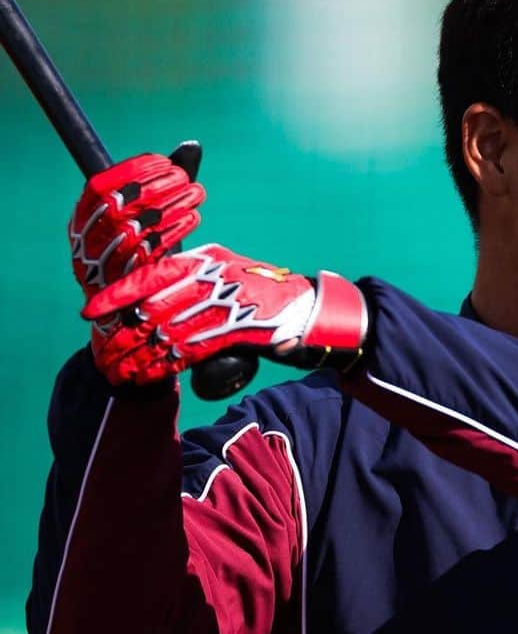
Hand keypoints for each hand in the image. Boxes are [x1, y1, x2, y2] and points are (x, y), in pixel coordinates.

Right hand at [69, 146, 204, 296]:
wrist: (130, 306)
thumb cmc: (140, 251)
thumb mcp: (144, 215)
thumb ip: (164, 183)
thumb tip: (192, 146)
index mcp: (83, 217)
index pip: (99, 187)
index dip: (130, 171)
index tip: (163, 161)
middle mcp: (86, 238)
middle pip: (117, 207)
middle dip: (154, 189)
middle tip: (186, 179)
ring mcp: (101, 263)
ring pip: (134, 230)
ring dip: (169, 209)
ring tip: (196, 195)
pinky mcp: (123, 283)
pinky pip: (148, 254)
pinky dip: (173, 233)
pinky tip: (193, 218)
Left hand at [82, 244, 367, 385]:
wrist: (308, 309)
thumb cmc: (264, 292)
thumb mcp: (227, 271)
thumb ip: (193, 279)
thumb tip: (152, 299)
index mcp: (205, 260)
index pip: (151, 275)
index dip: (119, 295)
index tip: (93, 311)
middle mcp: (212, 279)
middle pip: (154, 308)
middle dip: (125, 334)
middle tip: (105, 353)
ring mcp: (226, 304)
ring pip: (169, 331)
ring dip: (141, 355)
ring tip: (121, 370)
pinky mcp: (238, 330)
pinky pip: (192, 349)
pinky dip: (168, 363)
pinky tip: (151, 373)